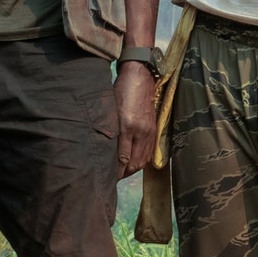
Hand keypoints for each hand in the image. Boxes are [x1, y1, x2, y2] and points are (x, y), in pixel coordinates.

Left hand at [114, 61, 157, 177]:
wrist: (140, 76)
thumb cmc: (120, 91)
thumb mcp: (110, 110)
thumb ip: (109, 131)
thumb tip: (104, 150)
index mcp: (127, 126)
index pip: (122, 158)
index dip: (115, 172)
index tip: (107, 178)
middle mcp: (140, 131)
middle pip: (134, 163)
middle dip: (123, 175)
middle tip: (112, 180)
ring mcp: (149, 131)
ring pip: (143, 160)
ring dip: (132, 170)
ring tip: (122, 174)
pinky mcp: (154, 130)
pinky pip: (149, 153)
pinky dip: (141, 161)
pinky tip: (133, 163)